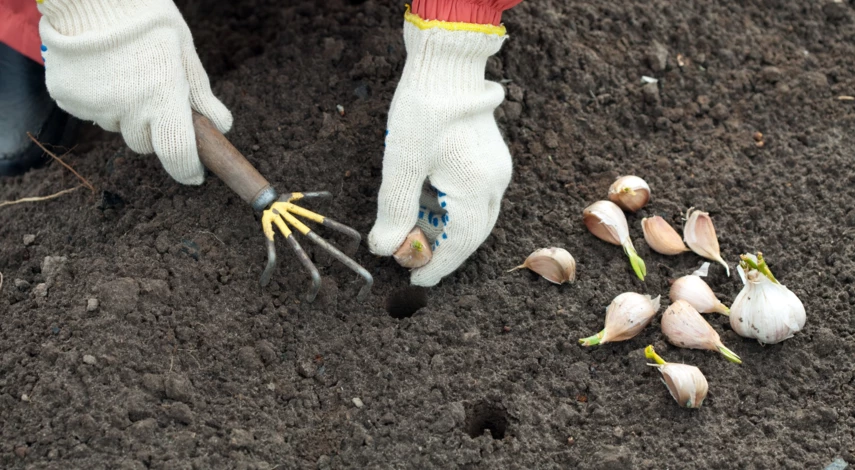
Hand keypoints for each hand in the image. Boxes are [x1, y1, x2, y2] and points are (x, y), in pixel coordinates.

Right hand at [38, 0, 231, 184]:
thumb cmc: (149, 21)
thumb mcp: (184, 54)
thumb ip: (200, 95)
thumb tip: (221, 127)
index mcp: (162, 98)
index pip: (177, 153)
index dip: (188, 169)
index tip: (195, 175)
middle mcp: (128, 108)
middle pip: (145, 142)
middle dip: (153, 128)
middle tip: (152, 92)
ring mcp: (95, 106)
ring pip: (117, 126)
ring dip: (124, 111)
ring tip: (124, 72)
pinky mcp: (68, 98)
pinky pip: (91, 112)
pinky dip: (98, 100)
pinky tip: (100, 71)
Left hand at [368, 14, 512, 286]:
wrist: (446, 62)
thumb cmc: (423, 108)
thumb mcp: (402, 163)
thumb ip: (394, 210)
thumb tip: (384, 249)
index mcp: (476, 187)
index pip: (459, 243)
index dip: (438, 266)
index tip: (417, 282)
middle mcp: (493, 183)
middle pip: (470, 234)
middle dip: (441, 251)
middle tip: (410, 261)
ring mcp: (495, 169)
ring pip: (472, 217)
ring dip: (443, 229)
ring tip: (410, 232)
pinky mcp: (489, 158)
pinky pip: (472, 198)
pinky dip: (449, 210)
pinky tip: (425, 205)